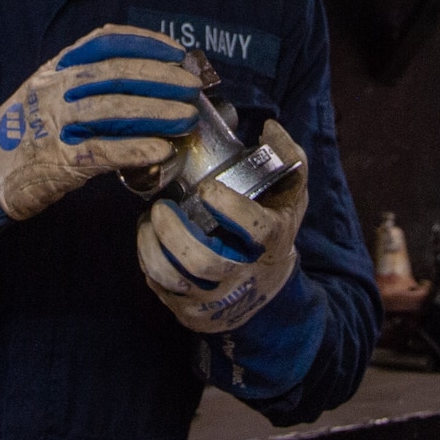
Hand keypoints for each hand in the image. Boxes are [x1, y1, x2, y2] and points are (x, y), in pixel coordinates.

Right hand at [0, 24, 200, 219]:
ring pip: (114, 110)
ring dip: (157, 113)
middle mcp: (56, 88)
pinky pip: (104, 151)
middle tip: (192, 87)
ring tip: (187, 117)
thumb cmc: (27, 129)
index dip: (145, 43)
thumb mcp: (50, 89)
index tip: (176, 51)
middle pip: (116, 74)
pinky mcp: (60, 159)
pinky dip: (136, 149)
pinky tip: (162, 149)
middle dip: (161, 78)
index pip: (105, 41)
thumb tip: (147, 80)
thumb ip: (88, 81)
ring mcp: (56, 123)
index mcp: (57, 67)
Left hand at [137, 119, 306, 331]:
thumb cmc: (274, 229)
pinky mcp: (193, 312)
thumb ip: (289, 158)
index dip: (228, 206)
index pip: (254, 227)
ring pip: (176, 280)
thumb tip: (269, 126)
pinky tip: (150, 242)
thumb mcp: (292, 196)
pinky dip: (148, 264)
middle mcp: (245, 275)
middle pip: (205, 261)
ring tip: (147, 224)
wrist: (268, 291)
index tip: (206, 188)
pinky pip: (162, 290)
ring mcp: (217, 300)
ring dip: (152, 249)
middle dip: (174, 232)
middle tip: (159, 208)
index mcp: (271, 241)